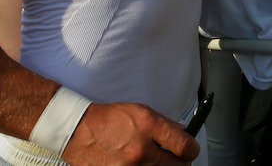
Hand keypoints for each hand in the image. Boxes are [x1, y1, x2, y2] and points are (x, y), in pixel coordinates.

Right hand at [61, 102, 198, 164]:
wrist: (78, 131)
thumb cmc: (108, 119)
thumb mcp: (140, 111)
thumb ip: (165, 124)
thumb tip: (184, 134)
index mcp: (148, 127)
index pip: (185, 146)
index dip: (192, 149)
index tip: (190, 149)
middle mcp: (141, 150)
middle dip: (181, 162)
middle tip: (176, 157)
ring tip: (155, 160)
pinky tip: (141, 165)